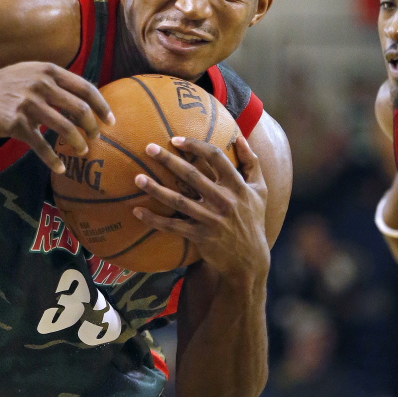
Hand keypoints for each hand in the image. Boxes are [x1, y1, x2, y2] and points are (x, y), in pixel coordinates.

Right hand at [0, 62, 113, 171]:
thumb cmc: (4, 84)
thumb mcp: (31, 72)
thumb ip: (55, 81)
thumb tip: (82, 98)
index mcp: (49, 72)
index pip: (86, 88)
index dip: (101, 106)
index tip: (110, 121)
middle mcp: (42, 85)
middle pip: (80, 109)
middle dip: (93, 127)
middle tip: (96, 138)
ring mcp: (28, 104)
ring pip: (65, 128)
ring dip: (78, 143)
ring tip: (82, 152)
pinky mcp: (15, 123)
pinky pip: (41, 145)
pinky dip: (53, 159)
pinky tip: (59, 167)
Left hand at [132, 135, 268, 279]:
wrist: (249, 259)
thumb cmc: (252, 218)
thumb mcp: (260, 190)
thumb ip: (252, 163)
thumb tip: (239, 138)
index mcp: (238, 186)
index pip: (216, 158)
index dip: (196, 146)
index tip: (175, 140)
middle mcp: (224, 200)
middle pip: (192, 175)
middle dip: (169, 160)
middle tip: (149, 148)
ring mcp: (211, 219)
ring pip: (178, 201)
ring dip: (156, 189)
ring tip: (137, 178)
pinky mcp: (200, 236)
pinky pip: (173, 226)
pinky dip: (154, 219)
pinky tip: (137, 211)